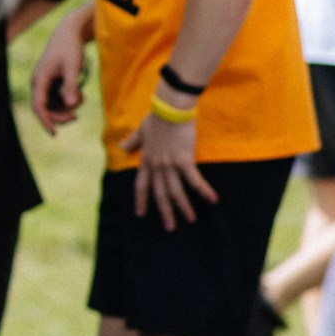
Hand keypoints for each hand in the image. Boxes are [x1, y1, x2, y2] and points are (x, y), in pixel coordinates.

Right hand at [30, 14, 87, 135]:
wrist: (69, 33)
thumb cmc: (70, 48)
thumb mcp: (73, 67)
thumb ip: (72, 86)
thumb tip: (71, 105)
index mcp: (40, 79)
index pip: (38, 106)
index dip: (45, 121)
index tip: (54, 133)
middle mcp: (39, 83)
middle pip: (45, 109)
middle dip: (60, 115)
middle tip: (76, 117)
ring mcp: (45, 84)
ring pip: (53, 106)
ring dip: (67, 107)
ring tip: (82, 97)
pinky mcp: (52, 83)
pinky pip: (58, 99)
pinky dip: (68, 100)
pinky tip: (79, 94)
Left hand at [123, 106, 219, 230]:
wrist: (170, 108)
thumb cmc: (157, 116)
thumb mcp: (141, 130)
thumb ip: (133, 141)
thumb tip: (122, 146)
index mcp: (147, 160)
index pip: (141, 185)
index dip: (141, 199)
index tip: (140, 213)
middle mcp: (156, 166)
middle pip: (159, 193)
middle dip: (164, 211)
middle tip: (169, 228)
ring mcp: (169, 164)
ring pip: (175, 191)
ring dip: (183, 207)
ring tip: (190, 220)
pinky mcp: (184, 160)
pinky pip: (194, 180)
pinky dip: (203, 190)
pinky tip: (212, 200)